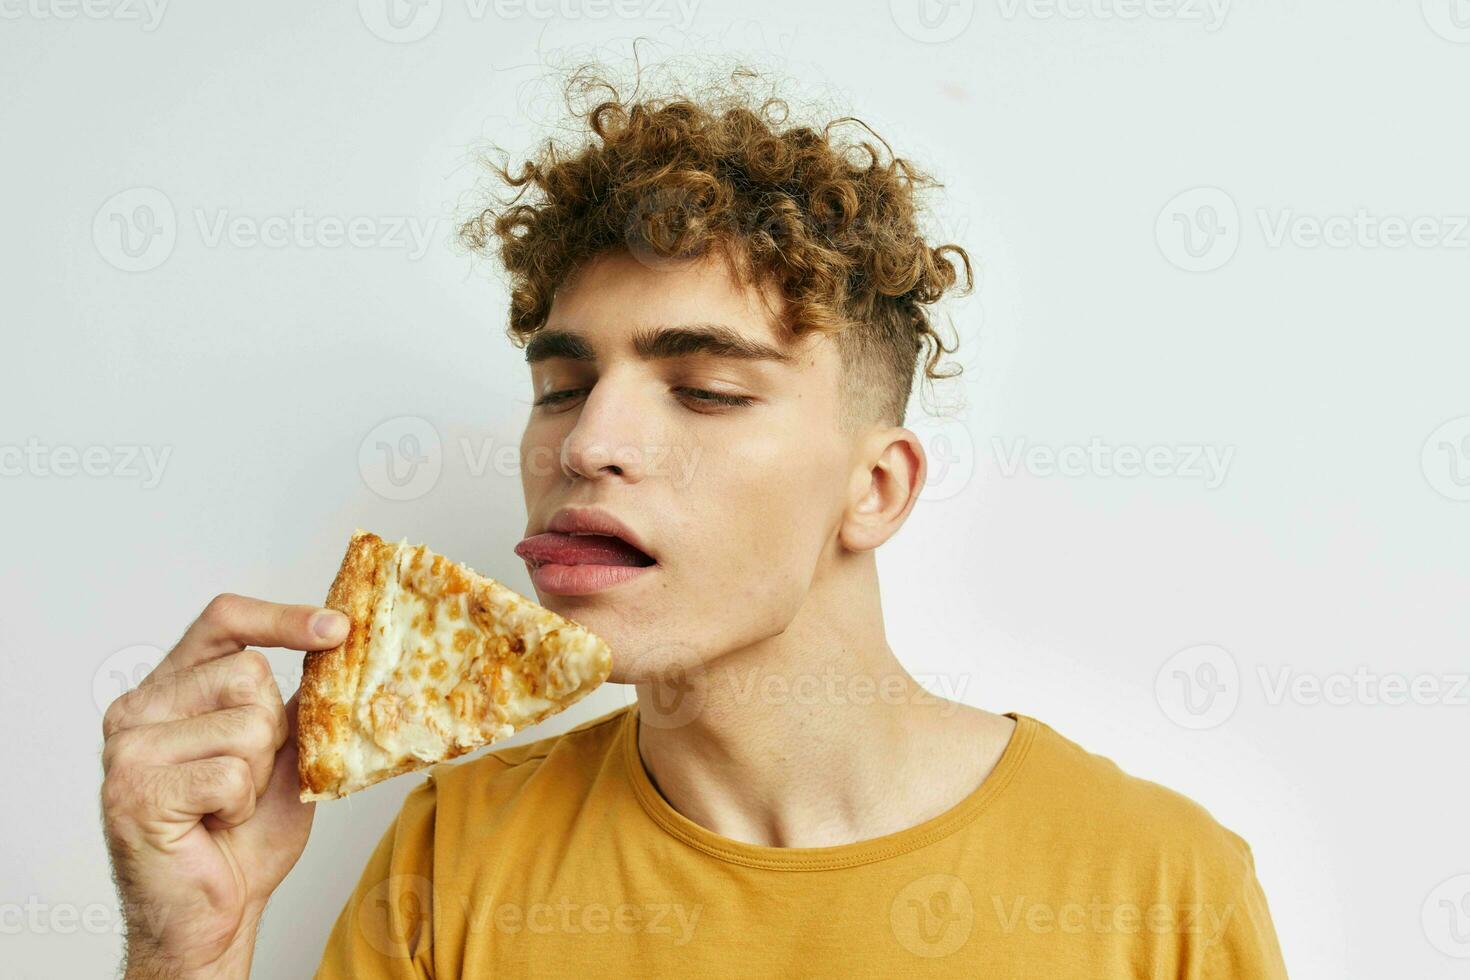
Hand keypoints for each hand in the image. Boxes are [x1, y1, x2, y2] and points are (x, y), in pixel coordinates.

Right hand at [100, 594, 347, 977]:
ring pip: (246, 725)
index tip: (337, 627)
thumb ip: (294, 699)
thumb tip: (337, 644)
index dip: (282, 618)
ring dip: (256, 774)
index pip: (223, 619)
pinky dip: (238, 805)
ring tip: (226, 804)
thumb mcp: (284, 751)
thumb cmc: (244, 834)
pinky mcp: (135, 790)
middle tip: (245, 776)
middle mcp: (138, 707)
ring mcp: (129, 748)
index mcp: (170, 686)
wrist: (214, 910)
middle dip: (273, 731)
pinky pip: (229, 774)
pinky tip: (213, 824)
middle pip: (247, 673)